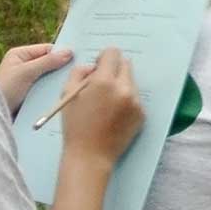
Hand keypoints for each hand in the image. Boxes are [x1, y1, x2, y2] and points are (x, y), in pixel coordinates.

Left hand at [0, 43, 73, 115]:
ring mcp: (26, 81)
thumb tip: (68, 52)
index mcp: (20, 55)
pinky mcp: (28, 94)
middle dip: (61, 69)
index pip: (46, 50)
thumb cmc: (5, 89)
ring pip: (48, 78)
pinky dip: (52, 92)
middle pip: (49, 64)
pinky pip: (44, 90)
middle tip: (79, 73)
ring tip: (73, 85)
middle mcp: (23, 66)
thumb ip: (47, 62)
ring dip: (57, 82)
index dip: (61, 53)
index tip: (79, 58)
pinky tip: (62, 95)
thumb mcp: (26, 72)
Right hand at [60, 48, 144, 165]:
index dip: (103, 58)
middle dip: (114, 70)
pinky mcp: (142, 114)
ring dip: (121, 85)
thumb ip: (79, 72)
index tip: (98, 68)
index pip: (113, 53)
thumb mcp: (68, 94)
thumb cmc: (75, 126)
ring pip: (131, 82)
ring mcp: (136, 102)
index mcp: (104, 81)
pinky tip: (114, 115)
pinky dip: (126, 100)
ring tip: (106, 104)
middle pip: (126, 65)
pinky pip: (135, 98)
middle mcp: (124, 89)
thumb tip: (92, 66)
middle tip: (102, 85)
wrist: (91, 156)